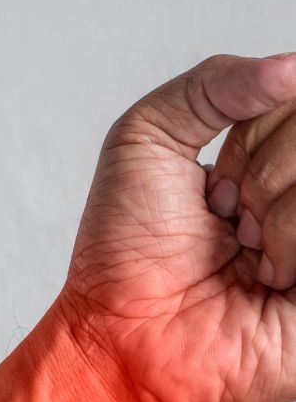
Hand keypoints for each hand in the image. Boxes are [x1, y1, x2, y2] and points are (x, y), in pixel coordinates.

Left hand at [59, 52, 295, 401]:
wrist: (122, 334)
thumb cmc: (122, 249)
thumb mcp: (143, 140)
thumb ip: (210, 86)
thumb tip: (292, 67)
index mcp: (260, 163)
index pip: (294, 102)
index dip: (253, 140)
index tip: (211, 188)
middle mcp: (293, 199)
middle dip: (262, 175)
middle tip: (226, 223)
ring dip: (277, 217)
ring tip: (244, 257)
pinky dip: (294, 245)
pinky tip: (269, 279)